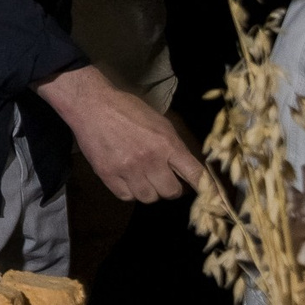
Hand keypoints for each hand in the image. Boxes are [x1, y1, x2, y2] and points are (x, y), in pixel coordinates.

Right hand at [37, 64, 208, 202]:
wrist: (92, 105)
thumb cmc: (127, 110)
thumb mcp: (160, 123)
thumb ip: (174, 148)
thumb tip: (187, 170)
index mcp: (167, 144)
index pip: (195, 175)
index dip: (206, 190)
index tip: (213, 200)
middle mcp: (150, 159)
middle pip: (171, 192)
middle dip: (169, 187)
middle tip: (161, 178)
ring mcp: (127, 169)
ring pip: (148, 197)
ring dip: (148, 190)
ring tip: (141, 177)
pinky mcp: (107, 174)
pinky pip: (126, 196)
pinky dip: (128, 191)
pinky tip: (126, 178)